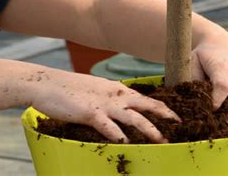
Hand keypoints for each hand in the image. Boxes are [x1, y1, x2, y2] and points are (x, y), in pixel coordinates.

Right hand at [28, 69, 179, 142]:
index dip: (163, 107)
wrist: (48, 83)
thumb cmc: (72, 89)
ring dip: (150, 130)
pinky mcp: (90, 113)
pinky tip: (127, 144)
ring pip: (135, 118)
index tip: (176, 116)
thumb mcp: (98, 90)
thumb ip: (112, 97)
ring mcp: (105, 105)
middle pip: (148, 106)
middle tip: (180, 126)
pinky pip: (109, 127)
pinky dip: (120, 136)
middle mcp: (117, 96)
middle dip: (166, 116)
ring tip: (162, 140)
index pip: (147, 99)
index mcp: (119, 90)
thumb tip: (123, 108)